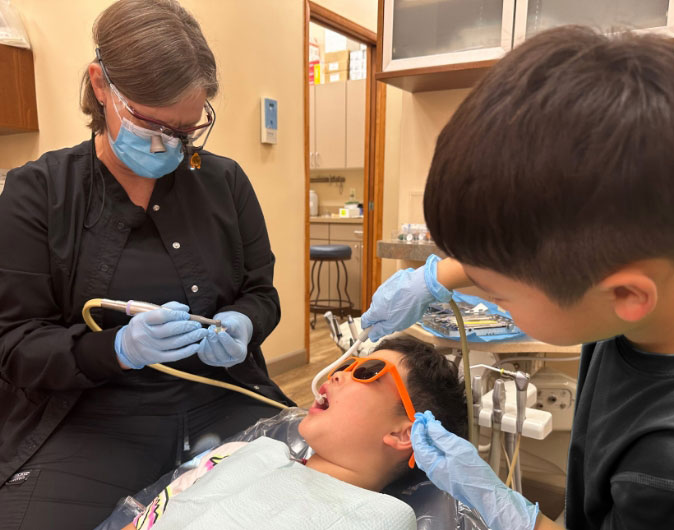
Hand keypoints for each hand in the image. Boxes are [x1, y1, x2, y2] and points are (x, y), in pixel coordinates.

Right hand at [115, 302, 207, 368]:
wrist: (127, 347)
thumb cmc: (143, 328)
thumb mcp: (148, 315)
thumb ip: (167, 309)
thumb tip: (185, 309)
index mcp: (141, 321)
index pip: (162, 315)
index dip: (177, 314)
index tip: (186, 314)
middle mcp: (144, 334)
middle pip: (170, 329)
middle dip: (188, 326)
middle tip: (197, 324)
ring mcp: (149, 348)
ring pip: (175, 342)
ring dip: (191, 337)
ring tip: (202, 332)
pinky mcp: (155, 358)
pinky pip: (175, 355)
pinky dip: (187, 351)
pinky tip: (196, 345)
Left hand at [197, 311, 252, 366]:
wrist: (230, 332)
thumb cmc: (234, 327)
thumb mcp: (235, 324)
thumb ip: (229, 325)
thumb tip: (221, 324)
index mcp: (241, 353)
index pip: (234, 351)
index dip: (227, 342)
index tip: (221, 332)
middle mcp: (231, 361)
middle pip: (221, 355)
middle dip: (214, 341)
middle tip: (211, 329)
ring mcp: (219, 363)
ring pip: (210, 355)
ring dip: (208, 342)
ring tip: (209, 330)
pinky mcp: (209, 361)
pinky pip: (203, 354)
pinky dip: (202, 344)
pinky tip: (206, 336)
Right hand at [360, 254, 451, 340]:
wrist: (421, 286)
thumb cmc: (409, 306)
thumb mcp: (395, 325)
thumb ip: (381, 330)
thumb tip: (372, 335)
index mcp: (375, 310)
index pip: (365, 321)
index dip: (367, 328)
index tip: (370, 333)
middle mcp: (376, 298)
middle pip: (375, 311)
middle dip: (382, 318)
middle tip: (394, 322)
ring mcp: (383, 288)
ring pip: (383, 302)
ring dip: (389, 307)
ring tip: (403, 309)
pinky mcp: (391, 282)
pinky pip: (390, 293)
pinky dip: (395, 297)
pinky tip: (405, 299)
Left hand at [411, 411, 538, 529]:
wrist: (488, 494)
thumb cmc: (474, 474)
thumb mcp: (456, 449)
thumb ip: (440, 437)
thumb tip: (429, 426)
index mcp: (431, 464)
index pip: (419, 443)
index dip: (419, 429)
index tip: (422, 417)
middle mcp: (432, 471)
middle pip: (422, 448)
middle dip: (423, 433)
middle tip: (427, 419)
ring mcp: (440, 474)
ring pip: (429, 453)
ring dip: (430, 439)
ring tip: (434, 426)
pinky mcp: (448, 475)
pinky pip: (438, 458)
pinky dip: (437, 447)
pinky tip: (443, 440)